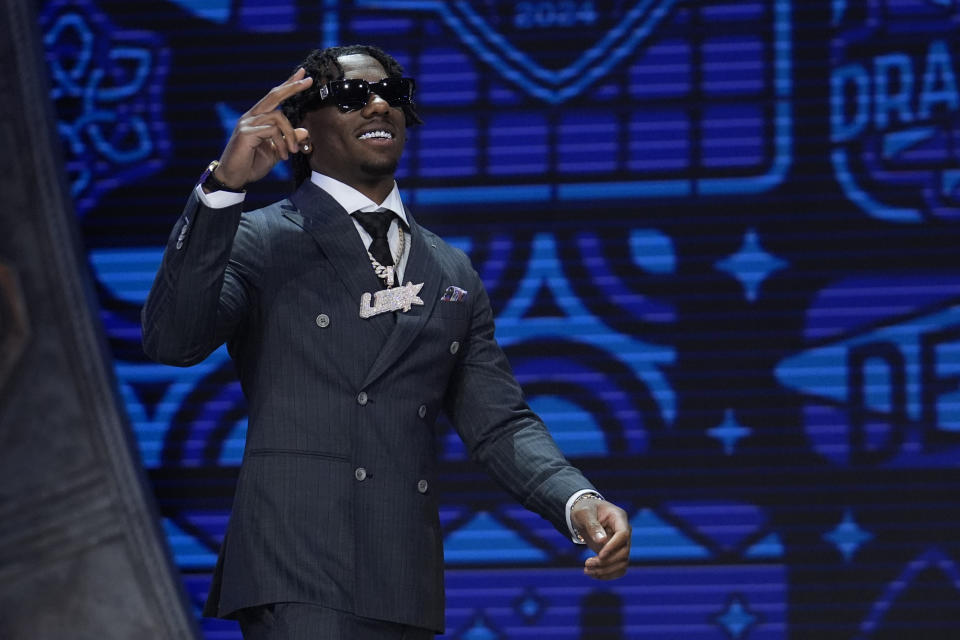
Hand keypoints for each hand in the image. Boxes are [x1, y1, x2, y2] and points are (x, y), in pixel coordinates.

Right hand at [213, 68, 313, 189]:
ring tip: (291, 152)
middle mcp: (251, 116)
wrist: (234, 177)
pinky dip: (281, 143)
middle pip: (274, 95)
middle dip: (292, 87)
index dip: (288, 84)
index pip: (274, 97)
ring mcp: (247, 123)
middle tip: (309, 80)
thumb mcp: (276, 151)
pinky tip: (282, 155)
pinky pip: (271, 131)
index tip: (303, 74)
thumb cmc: (252, 164)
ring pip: (278, 117)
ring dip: (290, 135)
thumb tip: (305, 132)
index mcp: (257, 118)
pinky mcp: (245, 133)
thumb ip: (288, 140)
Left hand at [571, 498, 630, 579]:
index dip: (613, 546)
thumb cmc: (584, 509)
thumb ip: (592, 525)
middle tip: (587, 563)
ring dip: (605, 570)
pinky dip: (607, 574)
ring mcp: (621, 544)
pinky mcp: (616, 554)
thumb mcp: (584, 513)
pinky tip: (593, 574)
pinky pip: (618, 568)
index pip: (623, 534)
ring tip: (587, 570)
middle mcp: (624, 532)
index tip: (600, 555)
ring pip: (622, 563)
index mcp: (619, 518)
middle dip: (606, 562)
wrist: (584, 515)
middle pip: (624, 552)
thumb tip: (602, 541)